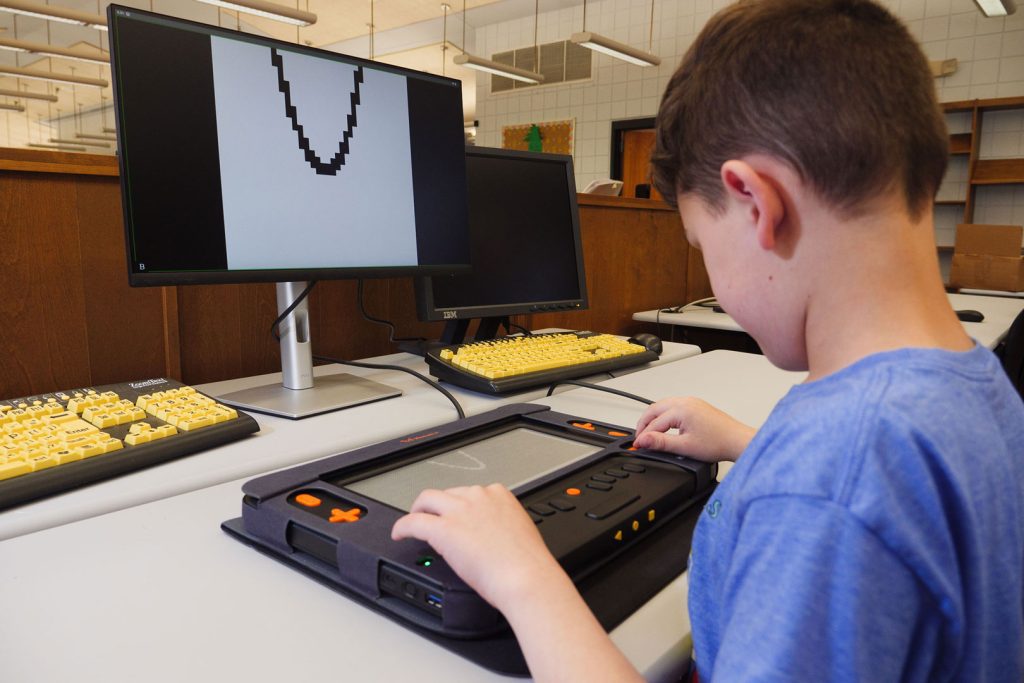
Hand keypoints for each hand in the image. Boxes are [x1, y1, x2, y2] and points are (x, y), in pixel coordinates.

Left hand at [391, 484, 564, 611]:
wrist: (525, 576)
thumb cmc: (527, 564)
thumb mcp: (519, 532)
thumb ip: (503, 527)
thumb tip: (493, 537)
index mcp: (499, 496)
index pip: (473, 493)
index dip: (461, 505)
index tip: (459, 515)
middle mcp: (478, 497)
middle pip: (448, 493)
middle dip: (439, 504)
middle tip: (432, 516)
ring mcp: (459, 511)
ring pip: (427, 499)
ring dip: (418, 509)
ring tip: (414, 520)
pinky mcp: (443, 529)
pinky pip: (413, 522)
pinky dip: (402, 527)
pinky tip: (399, 534)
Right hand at [633, 396, 755, 461]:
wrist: (737, 441)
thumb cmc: (718, 443)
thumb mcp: (685, 447)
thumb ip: (661, 443)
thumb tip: (644, 440)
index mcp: (681, 409)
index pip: (654, 422)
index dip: (643, 436)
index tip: (637, 445)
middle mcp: (685, 401)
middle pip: (654, 409)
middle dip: (644, 424)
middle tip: (639, 438)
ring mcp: (691, 402)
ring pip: (663, 406)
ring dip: (653, 418)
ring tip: (648, 433)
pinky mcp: (696, 405)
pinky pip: (673, 406)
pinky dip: (663, 415)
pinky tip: (663, 425)